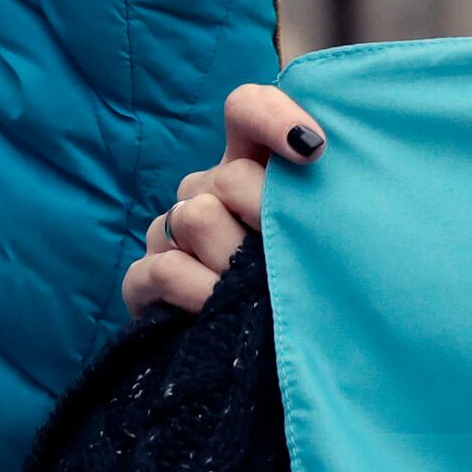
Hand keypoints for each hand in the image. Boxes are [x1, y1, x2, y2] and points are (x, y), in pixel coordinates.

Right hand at [122, 80, 321, 321]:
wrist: (278, 361)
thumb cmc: (313, 288)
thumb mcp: (326, 238)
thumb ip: (323, 199)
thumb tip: (321, 162)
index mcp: (253, 167)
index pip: (246, 109)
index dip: (273, 117)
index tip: (313, 150)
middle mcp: (208, 190)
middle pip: (227, 178)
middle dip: (267, 219)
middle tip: (293, 256)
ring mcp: (171, 233)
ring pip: (195, 218)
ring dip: (236, 262)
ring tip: (260, 291)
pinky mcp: (145, 280)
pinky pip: (161, 270)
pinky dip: (196, 291)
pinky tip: (220, 309)